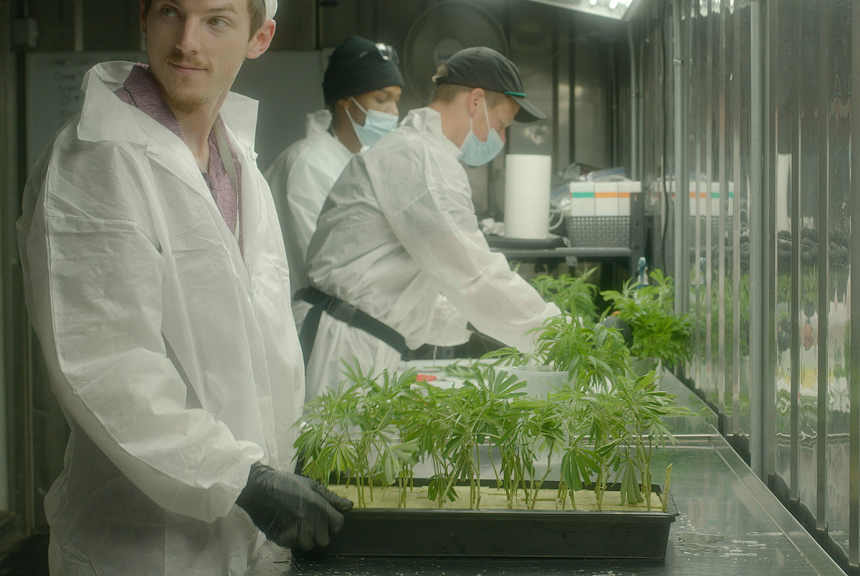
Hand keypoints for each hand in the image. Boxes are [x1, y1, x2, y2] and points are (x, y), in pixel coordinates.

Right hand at [236, 462, 353, 549]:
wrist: (260, 487)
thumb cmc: (286, 483)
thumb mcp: (311, 485)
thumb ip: (331, 497)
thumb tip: (349, 505)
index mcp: (318, 505)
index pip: (338, 524)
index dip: (333, 522)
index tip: (326, 519)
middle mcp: (308, 519)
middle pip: (325, 539)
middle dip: (319, 532)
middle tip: (310, 522)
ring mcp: (295, 529)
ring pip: (309, 544)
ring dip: (305, 537)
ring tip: (298, 524)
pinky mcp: (281, 537)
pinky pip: (293, 545)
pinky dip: (291, 538)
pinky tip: (286, 526)